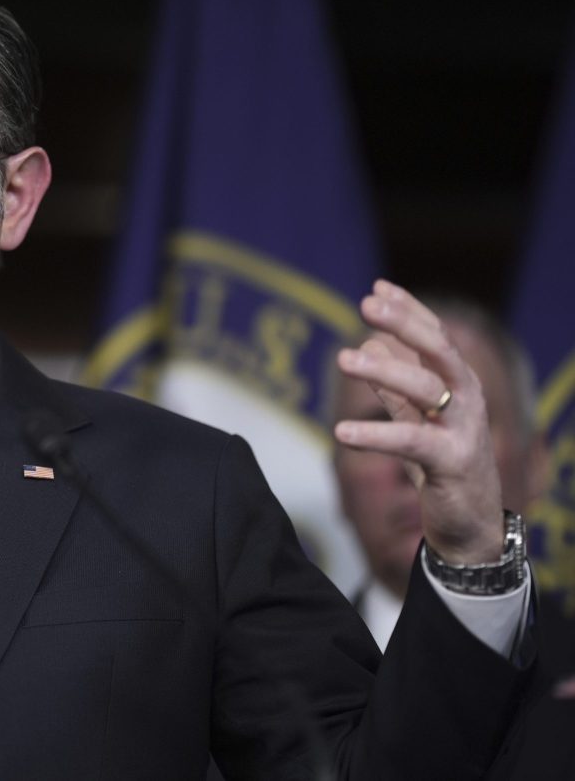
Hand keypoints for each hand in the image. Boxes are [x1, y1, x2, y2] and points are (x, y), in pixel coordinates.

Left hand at [333, 280, 503, 565]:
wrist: (470, 523)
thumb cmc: (444, 464)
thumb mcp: (418, 419)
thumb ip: (394, 386)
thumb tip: (370, 344)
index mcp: (459, 384)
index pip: (436, 336)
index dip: (409, 310)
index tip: (378, 287)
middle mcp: (467, 399)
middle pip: (439, 350)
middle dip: (404, 323)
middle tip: (365, 304)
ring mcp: (464, 429)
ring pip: (426, 389)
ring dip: (383, 371)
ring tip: (343, 358)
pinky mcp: (452, 462)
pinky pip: (411, 441)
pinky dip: (375, 435)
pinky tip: (340, 434)